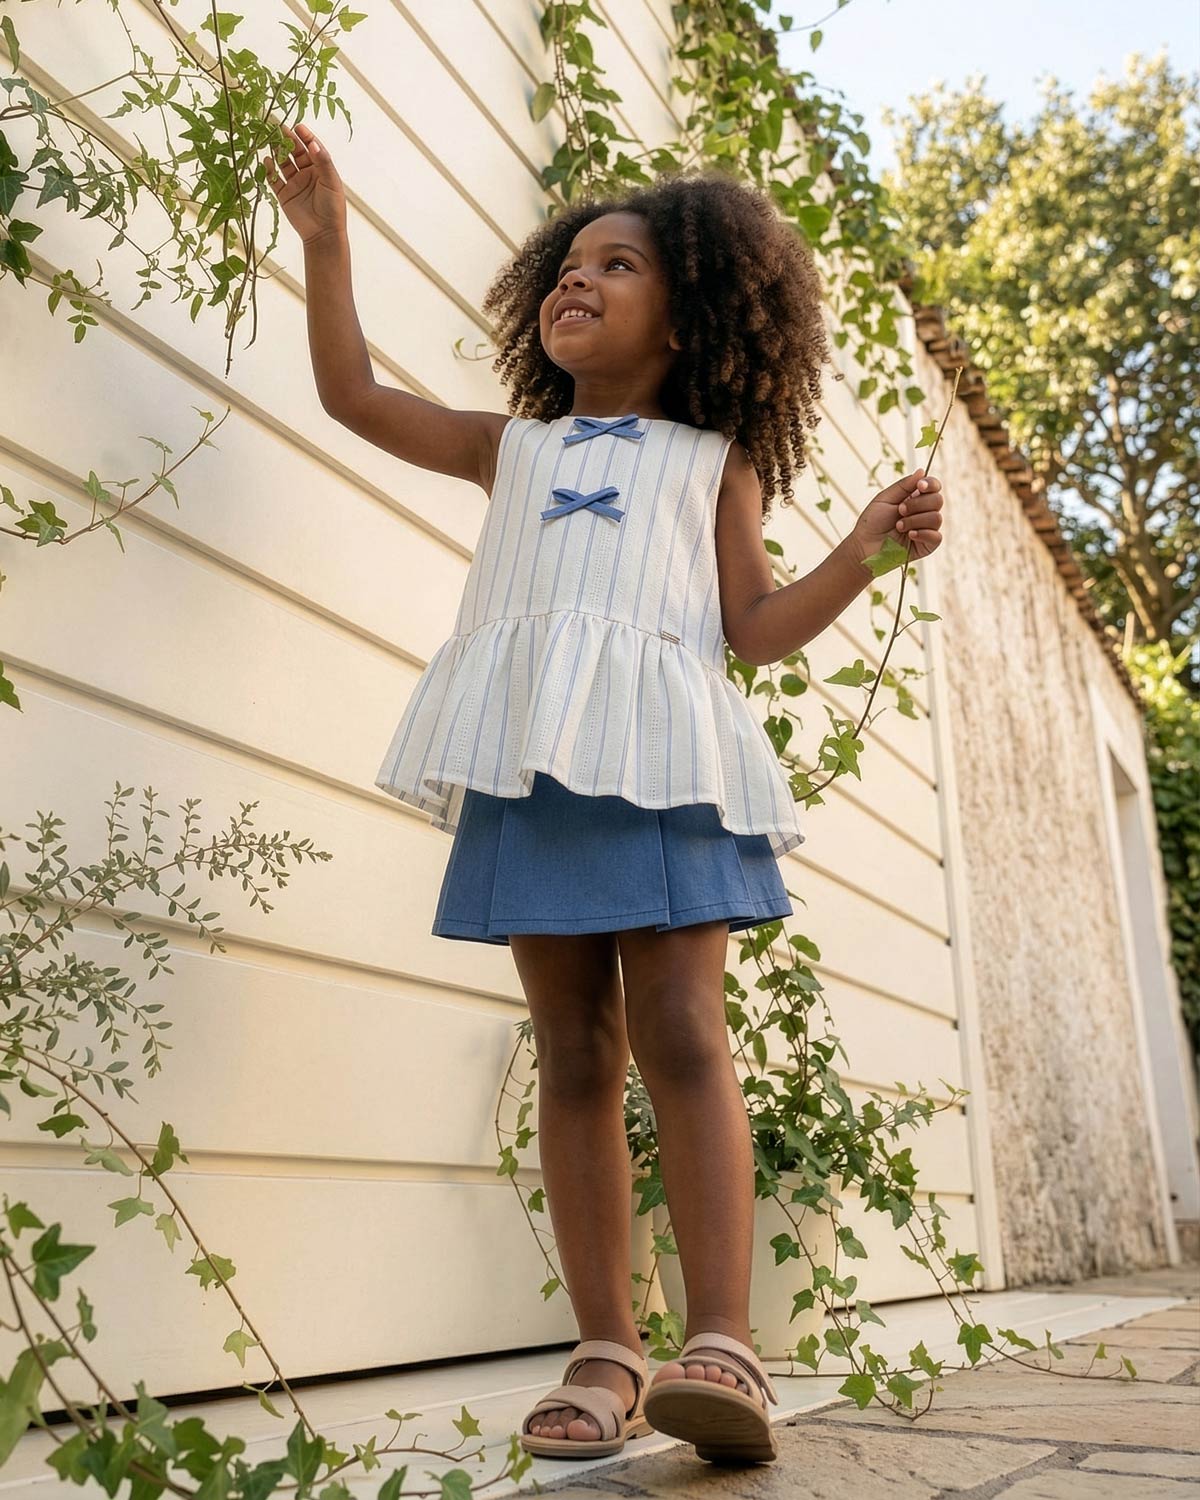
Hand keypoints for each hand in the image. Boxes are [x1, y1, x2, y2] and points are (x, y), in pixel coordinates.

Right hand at [263, 121, 347, 244]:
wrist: (323, 233)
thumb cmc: (333, 208)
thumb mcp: (331, 182)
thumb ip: (323, 162)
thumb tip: (313, 144)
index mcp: (321, 169)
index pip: (312, 148)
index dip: (305, 137)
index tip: (299, 126)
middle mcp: (307, 174)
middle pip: (296, 152)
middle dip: (288, 140)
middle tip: (279, 128)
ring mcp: (295, 184)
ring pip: (283, 163)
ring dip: (277, 152)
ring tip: (271, 140)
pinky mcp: (284, 195)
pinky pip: (274, 179)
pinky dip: (269, 170)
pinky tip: (267, 160)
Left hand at [849, 467, 943, 564]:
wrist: (864, 546)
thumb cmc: (872, 522)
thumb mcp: (885, 498)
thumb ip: (904, 485)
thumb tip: (922, 471)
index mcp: (915, 498)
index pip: (934, 487)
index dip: (931, 484)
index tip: (920, 486)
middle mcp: (923, 512)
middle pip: (937, 500)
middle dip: (917, 504)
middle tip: (900, 510)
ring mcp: (926, 529)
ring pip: (936, 518)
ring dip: (914, 520)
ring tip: (898, 526)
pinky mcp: (927, 545)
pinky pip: (936, 537)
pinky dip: (922, 534)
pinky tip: (909, 535)